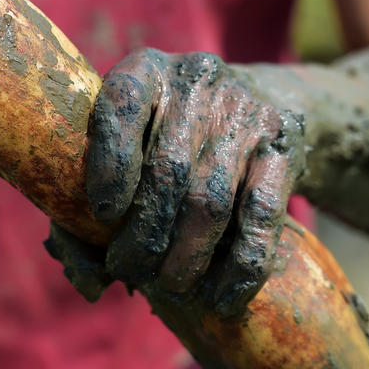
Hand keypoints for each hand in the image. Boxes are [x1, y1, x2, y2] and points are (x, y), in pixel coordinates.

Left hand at [48, 49, 303, 316]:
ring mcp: (245, 112)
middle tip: (128, 272)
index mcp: (144, 70)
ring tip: (168, 288)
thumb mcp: (122, 150)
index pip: (121, 105)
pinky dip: (241, 264)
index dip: (109, 163)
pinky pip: (263, 214)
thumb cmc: (164, 139)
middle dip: (144, 234)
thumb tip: (87, 284)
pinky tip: (221, 297)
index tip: (101, 216)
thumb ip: (84, 212)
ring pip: (211, 199)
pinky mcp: (284, 146)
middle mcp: (197, 80)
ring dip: (187, 256)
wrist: (265, 102)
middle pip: (168, 169)